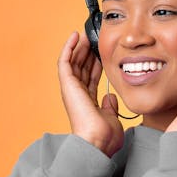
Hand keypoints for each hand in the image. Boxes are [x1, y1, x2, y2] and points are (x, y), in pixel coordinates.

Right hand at [57, 31, 124, 157]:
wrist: (98, 142)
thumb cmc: (105, 137)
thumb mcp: (112, 118)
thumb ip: (109, 106)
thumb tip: (110, 96)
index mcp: (88, 102)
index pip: (90, 78)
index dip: (95, 64)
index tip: (102, 53)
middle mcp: (78, 95)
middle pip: (81, 68)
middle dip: (87, 52)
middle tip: (94, 38)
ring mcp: (71, 89)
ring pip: (73, 62)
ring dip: (79, 47)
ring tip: (85, 34)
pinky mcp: (67, 85)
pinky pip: (65, 61)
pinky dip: (69, 48)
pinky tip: (75, 36)